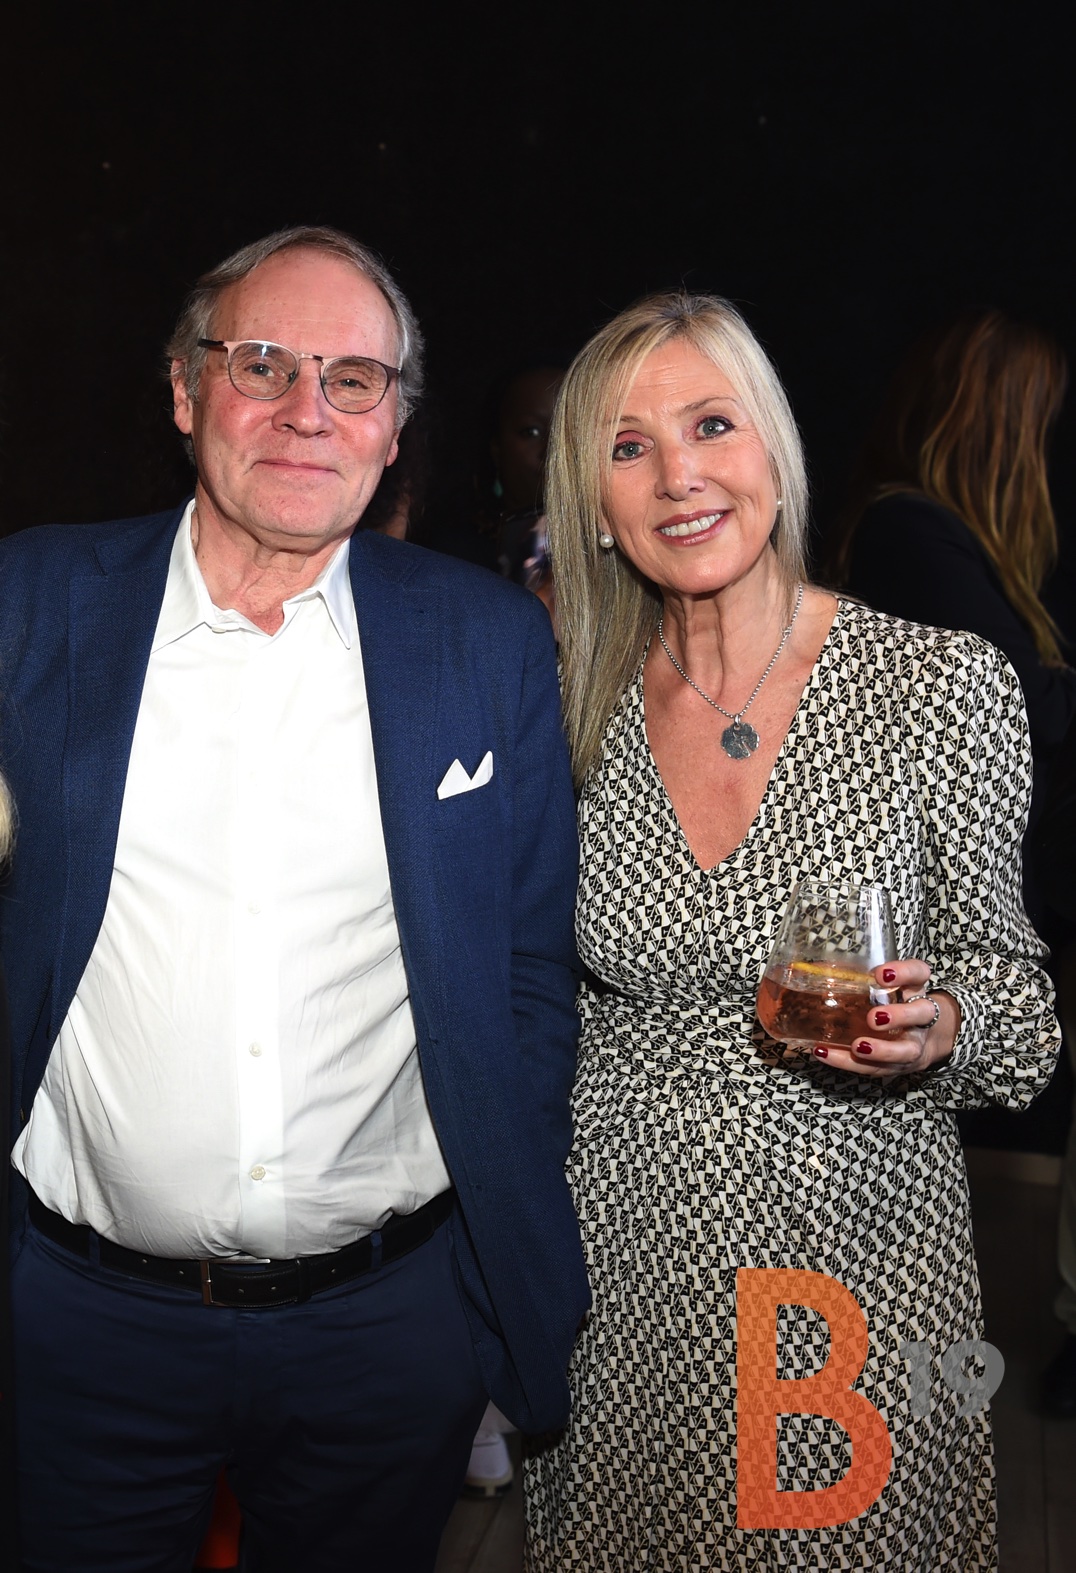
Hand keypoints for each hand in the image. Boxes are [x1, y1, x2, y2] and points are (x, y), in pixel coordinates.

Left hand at [812, 958, 959, 1078]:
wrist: (917, 1037)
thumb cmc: (891, 1003)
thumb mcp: (883, 986)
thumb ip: (858, 976)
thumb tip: (817, 969)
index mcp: (915, 988)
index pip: (919, 973)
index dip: (904, 973)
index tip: (880, 974)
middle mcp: (921, 1016)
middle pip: (922, 1013)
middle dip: (899, 1016)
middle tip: (874, 1017)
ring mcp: (912, 1043)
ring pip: (906, 1050)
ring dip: (881, 1050)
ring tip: (857, 1046)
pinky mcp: (897, 1065)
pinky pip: (877, 1068)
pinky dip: (849, 1062)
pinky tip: (827, 1053)